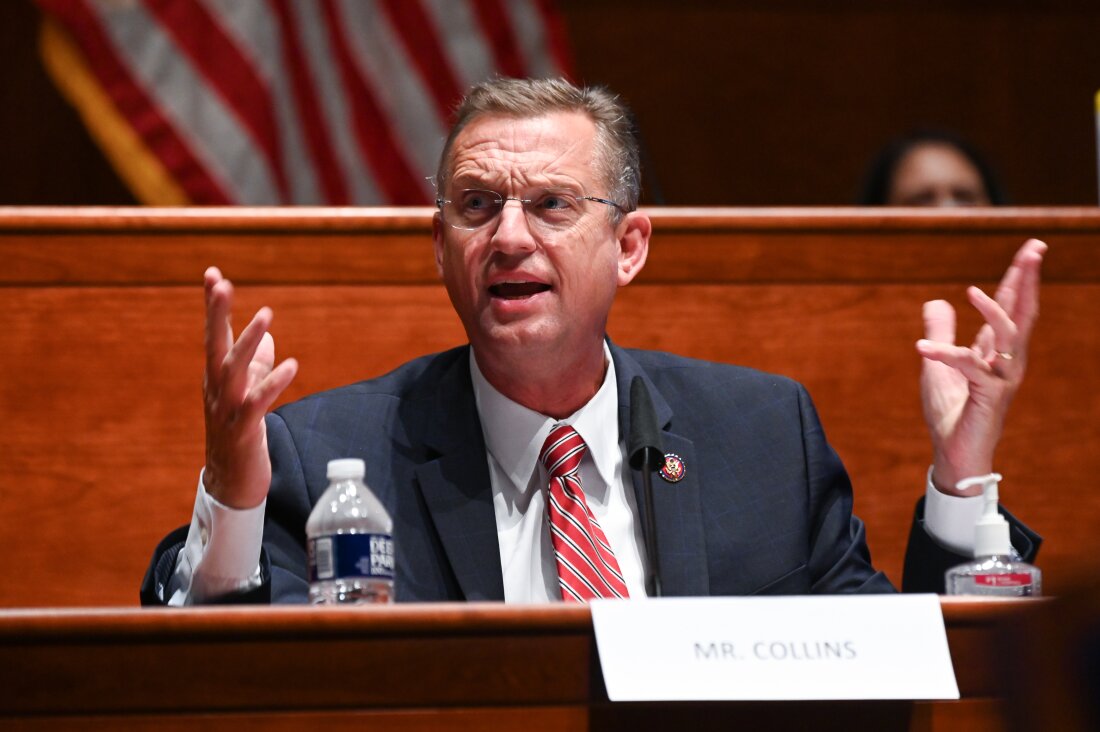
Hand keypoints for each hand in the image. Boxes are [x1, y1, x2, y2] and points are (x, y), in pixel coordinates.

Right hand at [202, 267, 297, 508]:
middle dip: (216, 314)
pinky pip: (257, 403)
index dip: (212, 306)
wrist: (231, 484)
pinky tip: (291, 366)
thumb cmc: (238, 437)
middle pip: (214, 345)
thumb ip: (255, 368)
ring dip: (248, 341)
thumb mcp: (246, 397)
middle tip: (221, 283)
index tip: (212, 274)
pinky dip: (272, 383)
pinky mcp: (243, 430)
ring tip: (266, 315)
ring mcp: (226, 410)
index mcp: (216, 379)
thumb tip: (266, 340)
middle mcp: (216, 390)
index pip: (213, 335)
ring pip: (234, 370)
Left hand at [916, 239, 1046, 495]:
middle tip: (1034, 250)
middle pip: (1022, 313)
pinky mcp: (988, 396)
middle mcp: (1007, 361)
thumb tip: (936, 302)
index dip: (1019, 278)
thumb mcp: (937, 363)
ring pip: (1006, 336)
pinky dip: (944, 354)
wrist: (954, 452)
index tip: (1031, 248)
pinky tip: (921, 348)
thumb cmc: (951, 410)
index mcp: (997, 351)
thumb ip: (940, 331)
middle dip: (1027, 280)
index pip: (1012, 306)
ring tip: (969, 291)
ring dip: (991, 311)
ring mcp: (1002, 378)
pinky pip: (968, 368)